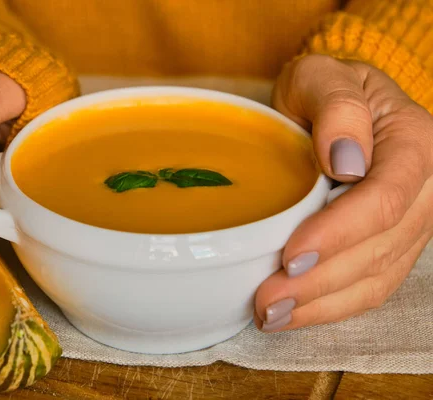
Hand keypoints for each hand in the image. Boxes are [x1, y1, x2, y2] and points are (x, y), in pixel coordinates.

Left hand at [254, 54, 432, 331]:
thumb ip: (338, 108)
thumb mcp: (323, 76)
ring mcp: (412, 223)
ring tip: (272, 316)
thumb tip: (347, 160)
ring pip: (376, 277)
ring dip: (323, 304)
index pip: (384, 199)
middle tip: (268, 300)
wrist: (338, 108)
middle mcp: (423, 190)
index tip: (292, 255)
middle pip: (380, 248)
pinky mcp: (392, 245)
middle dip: (321, 281)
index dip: (340, 233)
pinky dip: (331, 306)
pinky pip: (370, 285)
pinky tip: (294, 314)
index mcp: (414, 144)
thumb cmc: (325, 90)